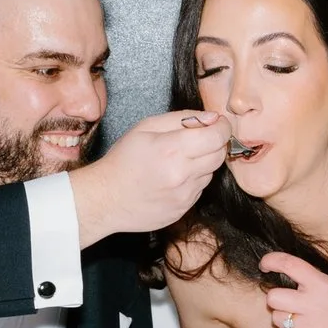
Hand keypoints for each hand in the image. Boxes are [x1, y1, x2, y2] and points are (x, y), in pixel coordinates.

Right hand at [71, 111, 230, 245]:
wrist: (106, 199)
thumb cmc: (122, 160)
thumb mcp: (145, 127)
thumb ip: (182, 118)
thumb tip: (212, 118)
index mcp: (172, 149)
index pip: (218, 136)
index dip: (221, 127)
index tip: (216, 125)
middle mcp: (182, 175)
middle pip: (220, 155)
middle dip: (214, 144)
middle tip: (198, 140)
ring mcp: (184, 196)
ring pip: (210, 173)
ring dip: (201, 164)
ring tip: (176, 162)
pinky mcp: (183, 210)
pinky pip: (199, 190)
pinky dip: (191, 181)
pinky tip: (171, 179)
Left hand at [260, 251, 327, 327]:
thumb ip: (317, 281)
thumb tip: (295, 275)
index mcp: (322, 284)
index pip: (288, 265)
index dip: (271, 261)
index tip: (265, 264)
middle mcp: (313, 304)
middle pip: (273, 297)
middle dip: (276, 298)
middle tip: (287, 300)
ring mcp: (310, 327)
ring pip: (276, 318)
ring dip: (282, 317)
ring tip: (298, 318)